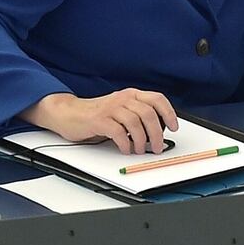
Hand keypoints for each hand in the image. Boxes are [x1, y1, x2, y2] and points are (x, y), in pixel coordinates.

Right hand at [20, 89, 178, 154]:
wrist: (69, 113)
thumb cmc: (97, 114)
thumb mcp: (121, 109)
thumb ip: (137, 115)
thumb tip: (157, 133)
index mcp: (131, 95)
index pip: (157, 99)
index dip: (168, 113)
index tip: (174, 127)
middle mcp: (123, 99)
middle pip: (148, 114)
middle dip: (156, 134)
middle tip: (157, 147)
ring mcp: (111, 108)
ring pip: (136, 123)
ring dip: (141, 141)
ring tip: (140, 150)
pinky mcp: (99, 120)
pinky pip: (118, 132)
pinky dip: (125, 144)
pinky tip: (126, 149)